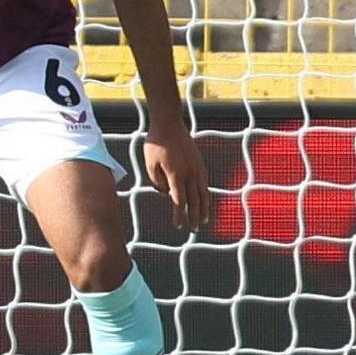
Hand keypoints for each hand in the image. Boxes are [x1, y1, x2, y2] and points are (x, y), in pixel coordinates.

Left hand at [144, 118, 209, 232]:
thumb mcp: (149, 163)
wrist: (169, 124)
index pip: (179, 201)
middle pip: (194, 201)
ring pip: (203, 194)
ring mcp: (197, 168)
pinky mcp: (200, 163)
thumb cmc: (155, 144)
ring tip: (204, 221)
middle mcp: (189, 173)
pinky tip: (205, 202)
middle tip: (193, 230)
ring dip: (204, 209)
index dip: (179, 215)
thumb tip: (167, 193)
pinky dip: (206, 196)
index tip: (178, 226)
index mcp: (175, 175)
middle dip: (194, 217)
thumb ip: (157, 181)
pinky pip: (205, 184)